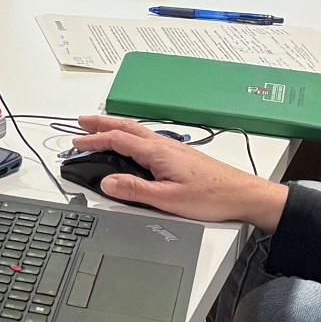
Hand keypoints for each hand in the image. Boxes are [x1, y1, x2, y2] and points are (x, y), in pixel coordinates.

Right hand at [60, 115, 288, 231]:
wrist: (244, 195)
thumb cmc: (212, 197)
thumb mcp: (168, 200)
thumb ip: (135, 191)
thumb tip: (107, 182)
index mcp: (158, 153)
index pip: (118, 141)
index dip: (94, 141)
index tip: (76, 143)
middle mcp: (165, 145)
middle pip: (126, 128)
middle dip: (101, 123)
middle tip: (82, 121)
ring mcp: (174, 148)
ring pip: (138, 131)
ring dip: (116, 127)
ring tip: (101, 129)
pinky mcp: (181, 155)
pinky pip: (148, 138)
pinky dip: (131, 135)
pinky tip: (133, 143)